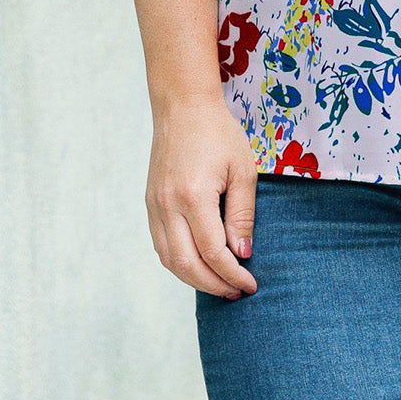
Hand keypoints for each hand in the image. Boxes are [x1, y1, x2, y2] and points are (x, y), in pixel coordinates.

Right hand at [145, 98, 258, 298]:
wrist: (183, 107)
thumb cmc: (218, 133)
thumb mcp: (242, 169)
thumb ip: (242, 215)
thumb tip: (242, 254)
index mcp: (193, 196)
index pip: (213, 251)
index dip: (232, 273)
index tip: (250, 284)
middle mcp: (167, 205)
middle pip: (187, 264)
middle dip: (213, 284)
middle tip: (236, 291)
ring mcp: (154, 206)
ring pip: (169, 260)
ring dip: (194, 279)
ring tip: (220, 284)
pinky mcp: (150, 204)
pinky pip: (161, 245)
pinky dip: (179, 263)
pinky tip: (198, 266)